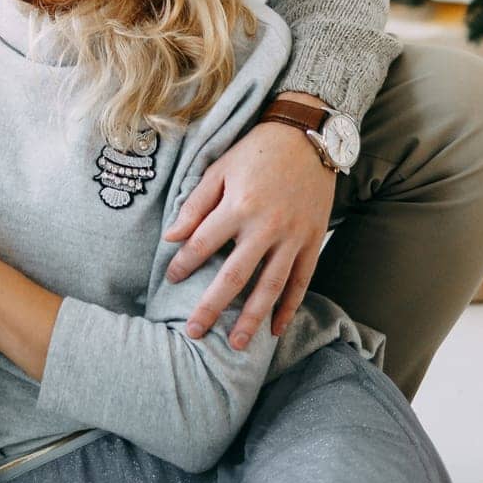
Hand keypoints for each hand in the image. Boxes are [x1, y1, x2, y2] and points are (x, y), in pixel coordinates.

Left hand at [162, 121, 337, 349]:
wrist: (306, 138)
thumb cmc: (256, 152)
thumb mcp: (220, 169)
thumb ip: (195, 204)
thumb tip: (171, 237)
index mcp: (238, 206)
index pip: (202, 244)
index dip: (183, 264)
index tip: (170, 278)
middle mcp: (266, 227)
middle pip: (233, 277)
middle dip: (211, 307)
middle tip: (194, 332)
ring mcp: (292, 237)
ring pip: (270, 288)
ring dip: (251, 318)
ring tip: (236, 344)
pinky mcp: (312, 241)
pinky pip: (301, 282)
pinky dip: (289, 308)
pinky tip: (275, 329)